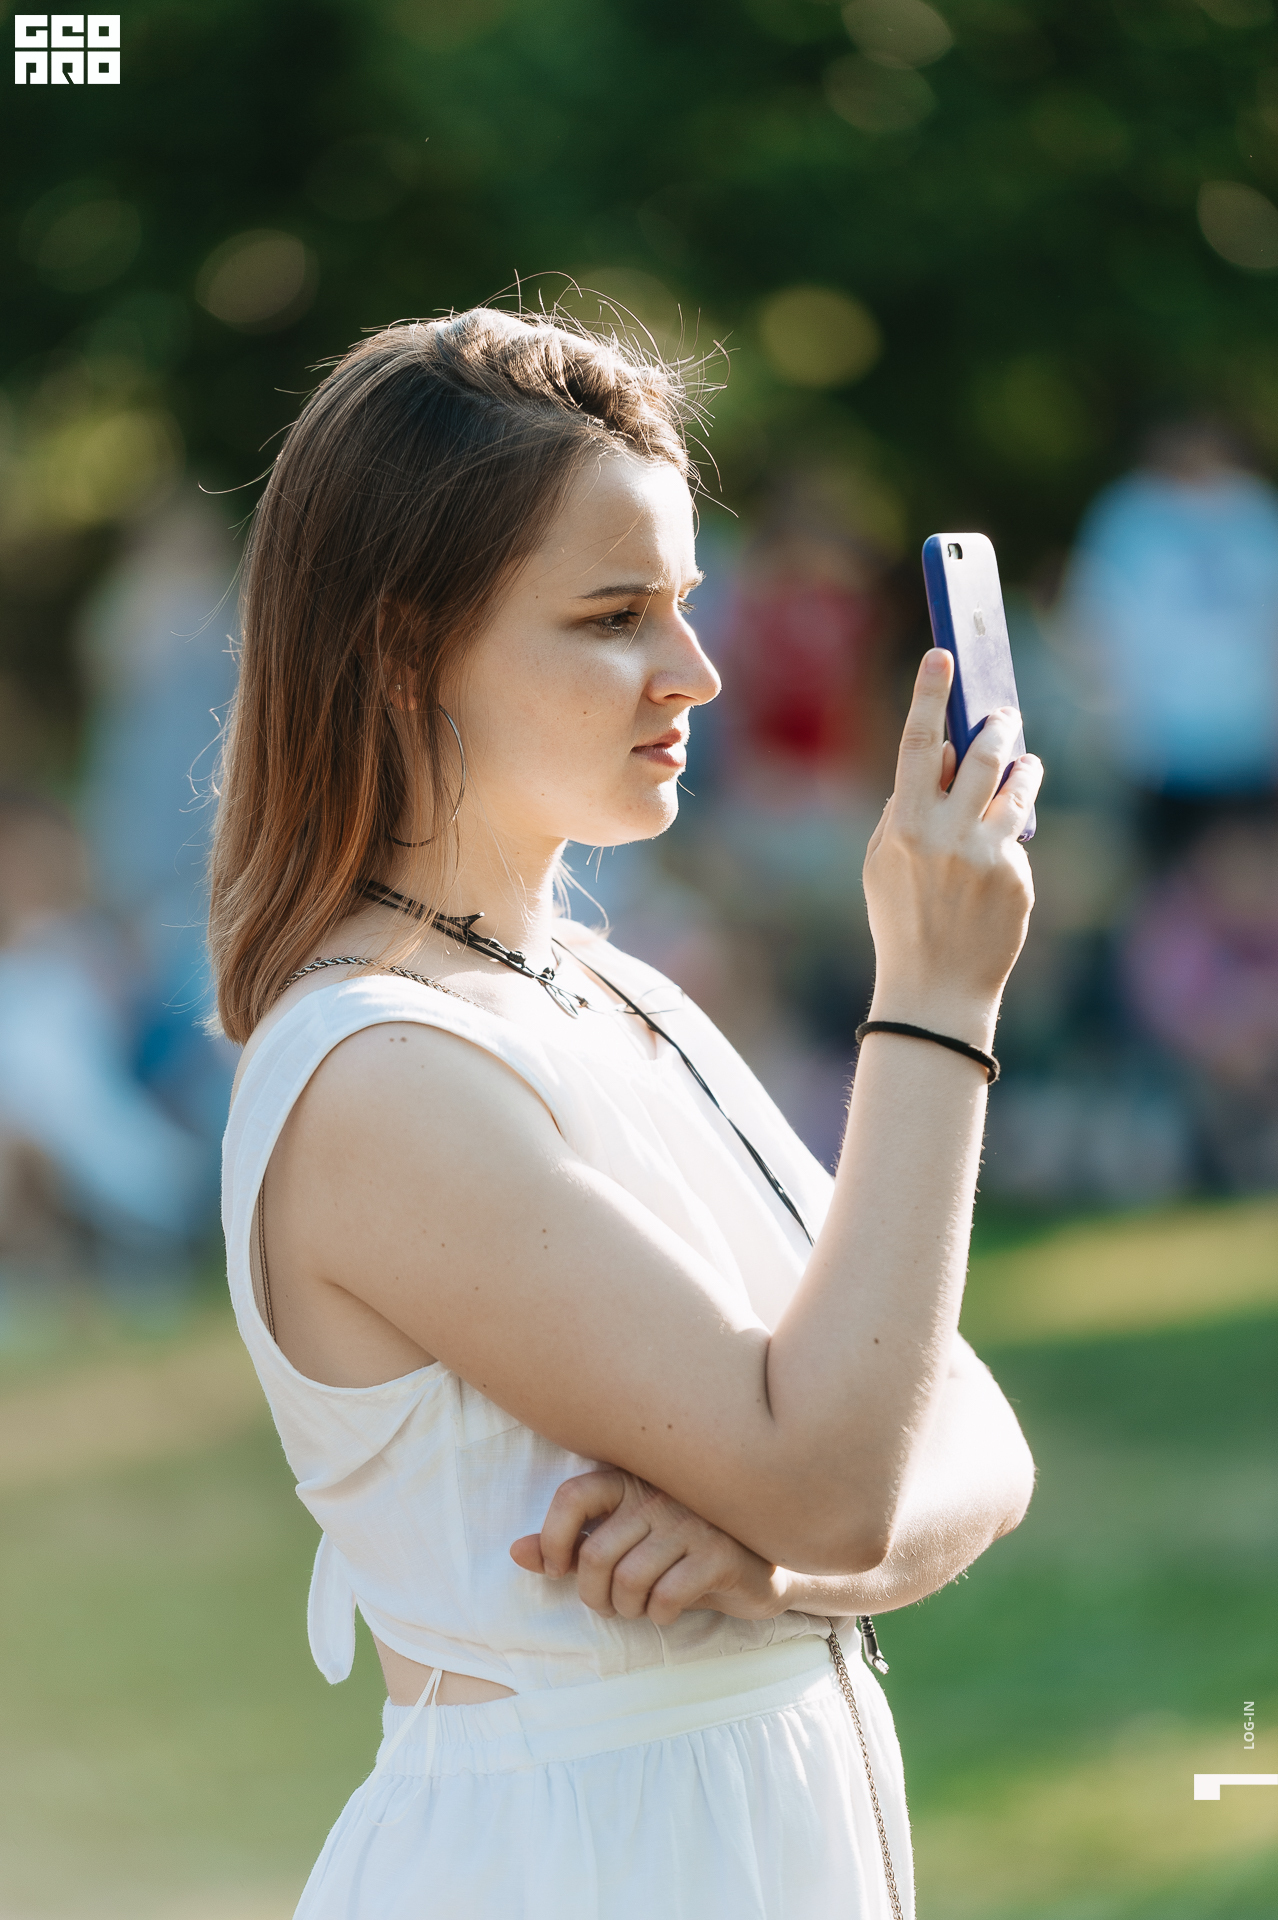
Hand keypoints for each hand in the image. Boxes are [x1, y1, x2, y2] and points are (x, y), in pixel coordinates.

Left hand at [510, 1469, 790, 1627]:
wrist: (758, 1567)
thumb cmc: (679, 1554)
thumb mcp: (622, 1545)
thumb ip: (570, 1546)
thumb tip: (514, 1552)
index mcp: (629, 1479)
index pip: (572, 1496)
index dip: (552, 1540)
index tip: (560, 1569)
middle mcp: (658, 1492)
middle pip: (595, 1555)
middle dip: (594, 1595)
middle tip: (610, 1603)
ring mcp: (691, 1520)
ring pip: (628, 1581)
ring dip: (627, 1609)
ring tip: (640, 1606)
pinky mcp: (718, 1553)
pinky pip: (666, 1597)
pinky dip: (660, 1615)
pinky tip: (670, 1608)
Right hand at [863, 649, 1042, 1039]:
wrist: (934, 990)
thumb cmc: (902, 919)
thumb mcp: (882, 864)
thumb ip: (903, 808)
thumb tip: (938, 755)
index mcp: (905, 825)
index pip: (916, 744)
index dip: (928, 695)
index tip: (941, 655)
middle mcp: (946, 834)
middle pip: (980, 755)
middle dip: (996, 728)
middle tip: (1003, 717)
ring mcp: (985, 855)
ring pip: (1015, 787)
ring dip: (1021, 766)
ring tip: (1023, 762)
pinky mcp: (1016, 878)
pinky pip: (1017, 835)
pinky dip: (1013, 828)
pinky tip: (1004, 845)